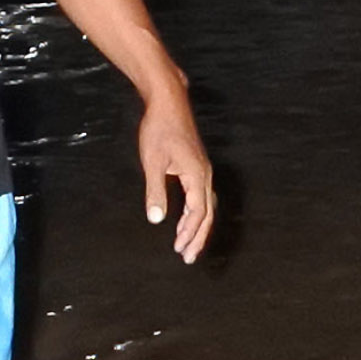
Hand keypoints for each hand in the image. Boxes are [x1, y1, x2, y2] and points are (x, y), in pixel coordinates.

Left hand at [139, 91, 215, 262]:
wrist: (168, 102)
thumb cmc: (159, 129)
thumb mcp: (153, 162)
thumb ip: (156, 192)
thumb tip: (157, 219)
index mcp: (196, 175)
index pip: (198, 212)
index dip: (189, 233)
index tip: (179, 249)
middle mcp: (204, 174)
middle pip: (207, 213)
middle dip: (198, 237)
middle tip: (188, 257)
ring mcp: (202, 169)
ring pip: (206, 205)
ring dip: (198, 227)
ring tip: (187, 245)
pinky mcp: (197, 165)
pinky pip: (201, 196)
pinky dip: (196, 212)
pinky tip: (185, 219)